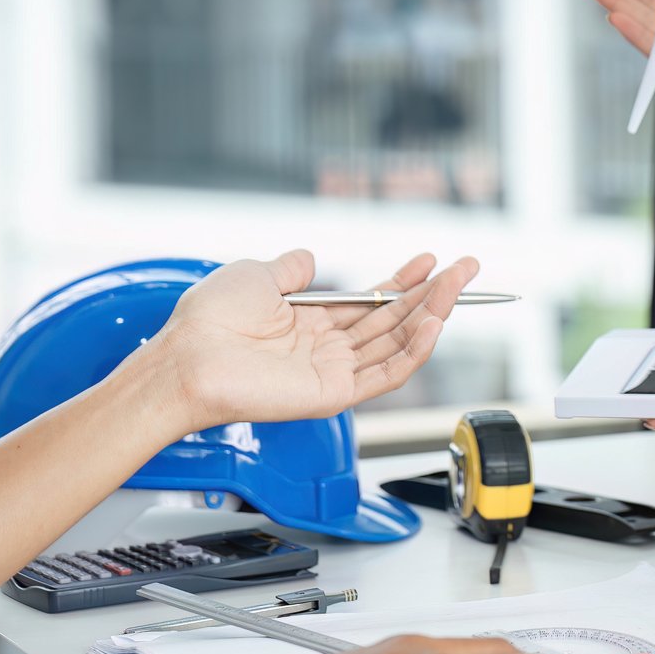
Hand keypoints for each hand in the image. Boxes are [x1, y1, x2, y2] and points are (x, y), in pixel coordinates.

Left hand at [143, 249, 476, 435]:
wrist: (187, 357)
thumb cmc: (209, 320)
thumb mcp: (256, 274)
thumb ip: (291, 267)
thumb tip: (310, 258)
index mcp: (310, 322)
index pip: (371, 303)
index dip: (403, 281)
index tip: (431, 260)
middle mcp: (326, 348)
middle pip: (394, 320)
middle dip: (434, 293)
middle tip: (466, 267)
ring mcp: (331, 372)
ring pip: (397, 344)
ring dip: (432, 314)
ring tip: (457, 286)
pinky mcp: (332, 394)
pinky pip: (385, 374)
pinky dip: (414, 352)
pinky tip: (433, 325)